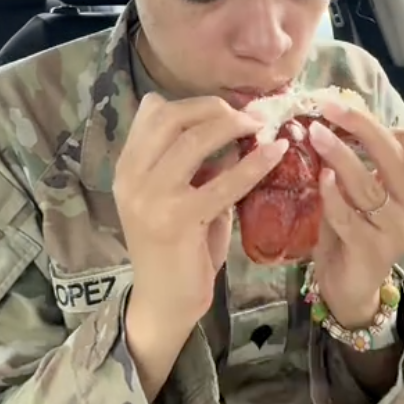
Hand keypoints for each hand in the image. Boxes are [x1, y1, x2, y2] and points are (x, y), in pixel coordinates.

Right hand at [114, 93, 288, 331]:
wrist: (164, 301)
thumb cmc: (177, 247)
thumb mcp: (177, 195)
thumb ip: (192, 163)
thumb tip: (230, 124)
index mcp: (127, 167)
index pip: (153, 112)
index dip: (196, 103)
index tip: (230, 105)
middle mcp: (131, 177)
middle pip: (171, 117)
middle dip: (215, 108)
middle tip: (249, 114)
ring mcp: (150, 197)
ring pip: (194, 139)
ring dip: (233, 126)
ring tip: (262, 128)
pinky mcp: (177, 219)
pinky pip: (224, 181)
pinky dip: (254, 163)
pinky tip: (276, 153)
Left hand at [308, 102, 403, 330]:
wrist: (349, 283)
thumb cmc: (355, 225)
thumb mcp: (364, 187)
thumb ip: (363, 157)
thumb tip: (338, 112)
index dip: (402, 124)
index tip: (365, 111)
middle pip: (394, 157)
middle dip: (361, 126)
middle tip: (328, 107)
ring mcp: (397, 231)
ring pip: (368, 186)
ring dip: (340, 156)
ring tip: (314, 134)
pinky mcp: (373, 251)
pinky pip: (349, 216)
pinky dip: (332, 195)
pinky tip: (321, 178)